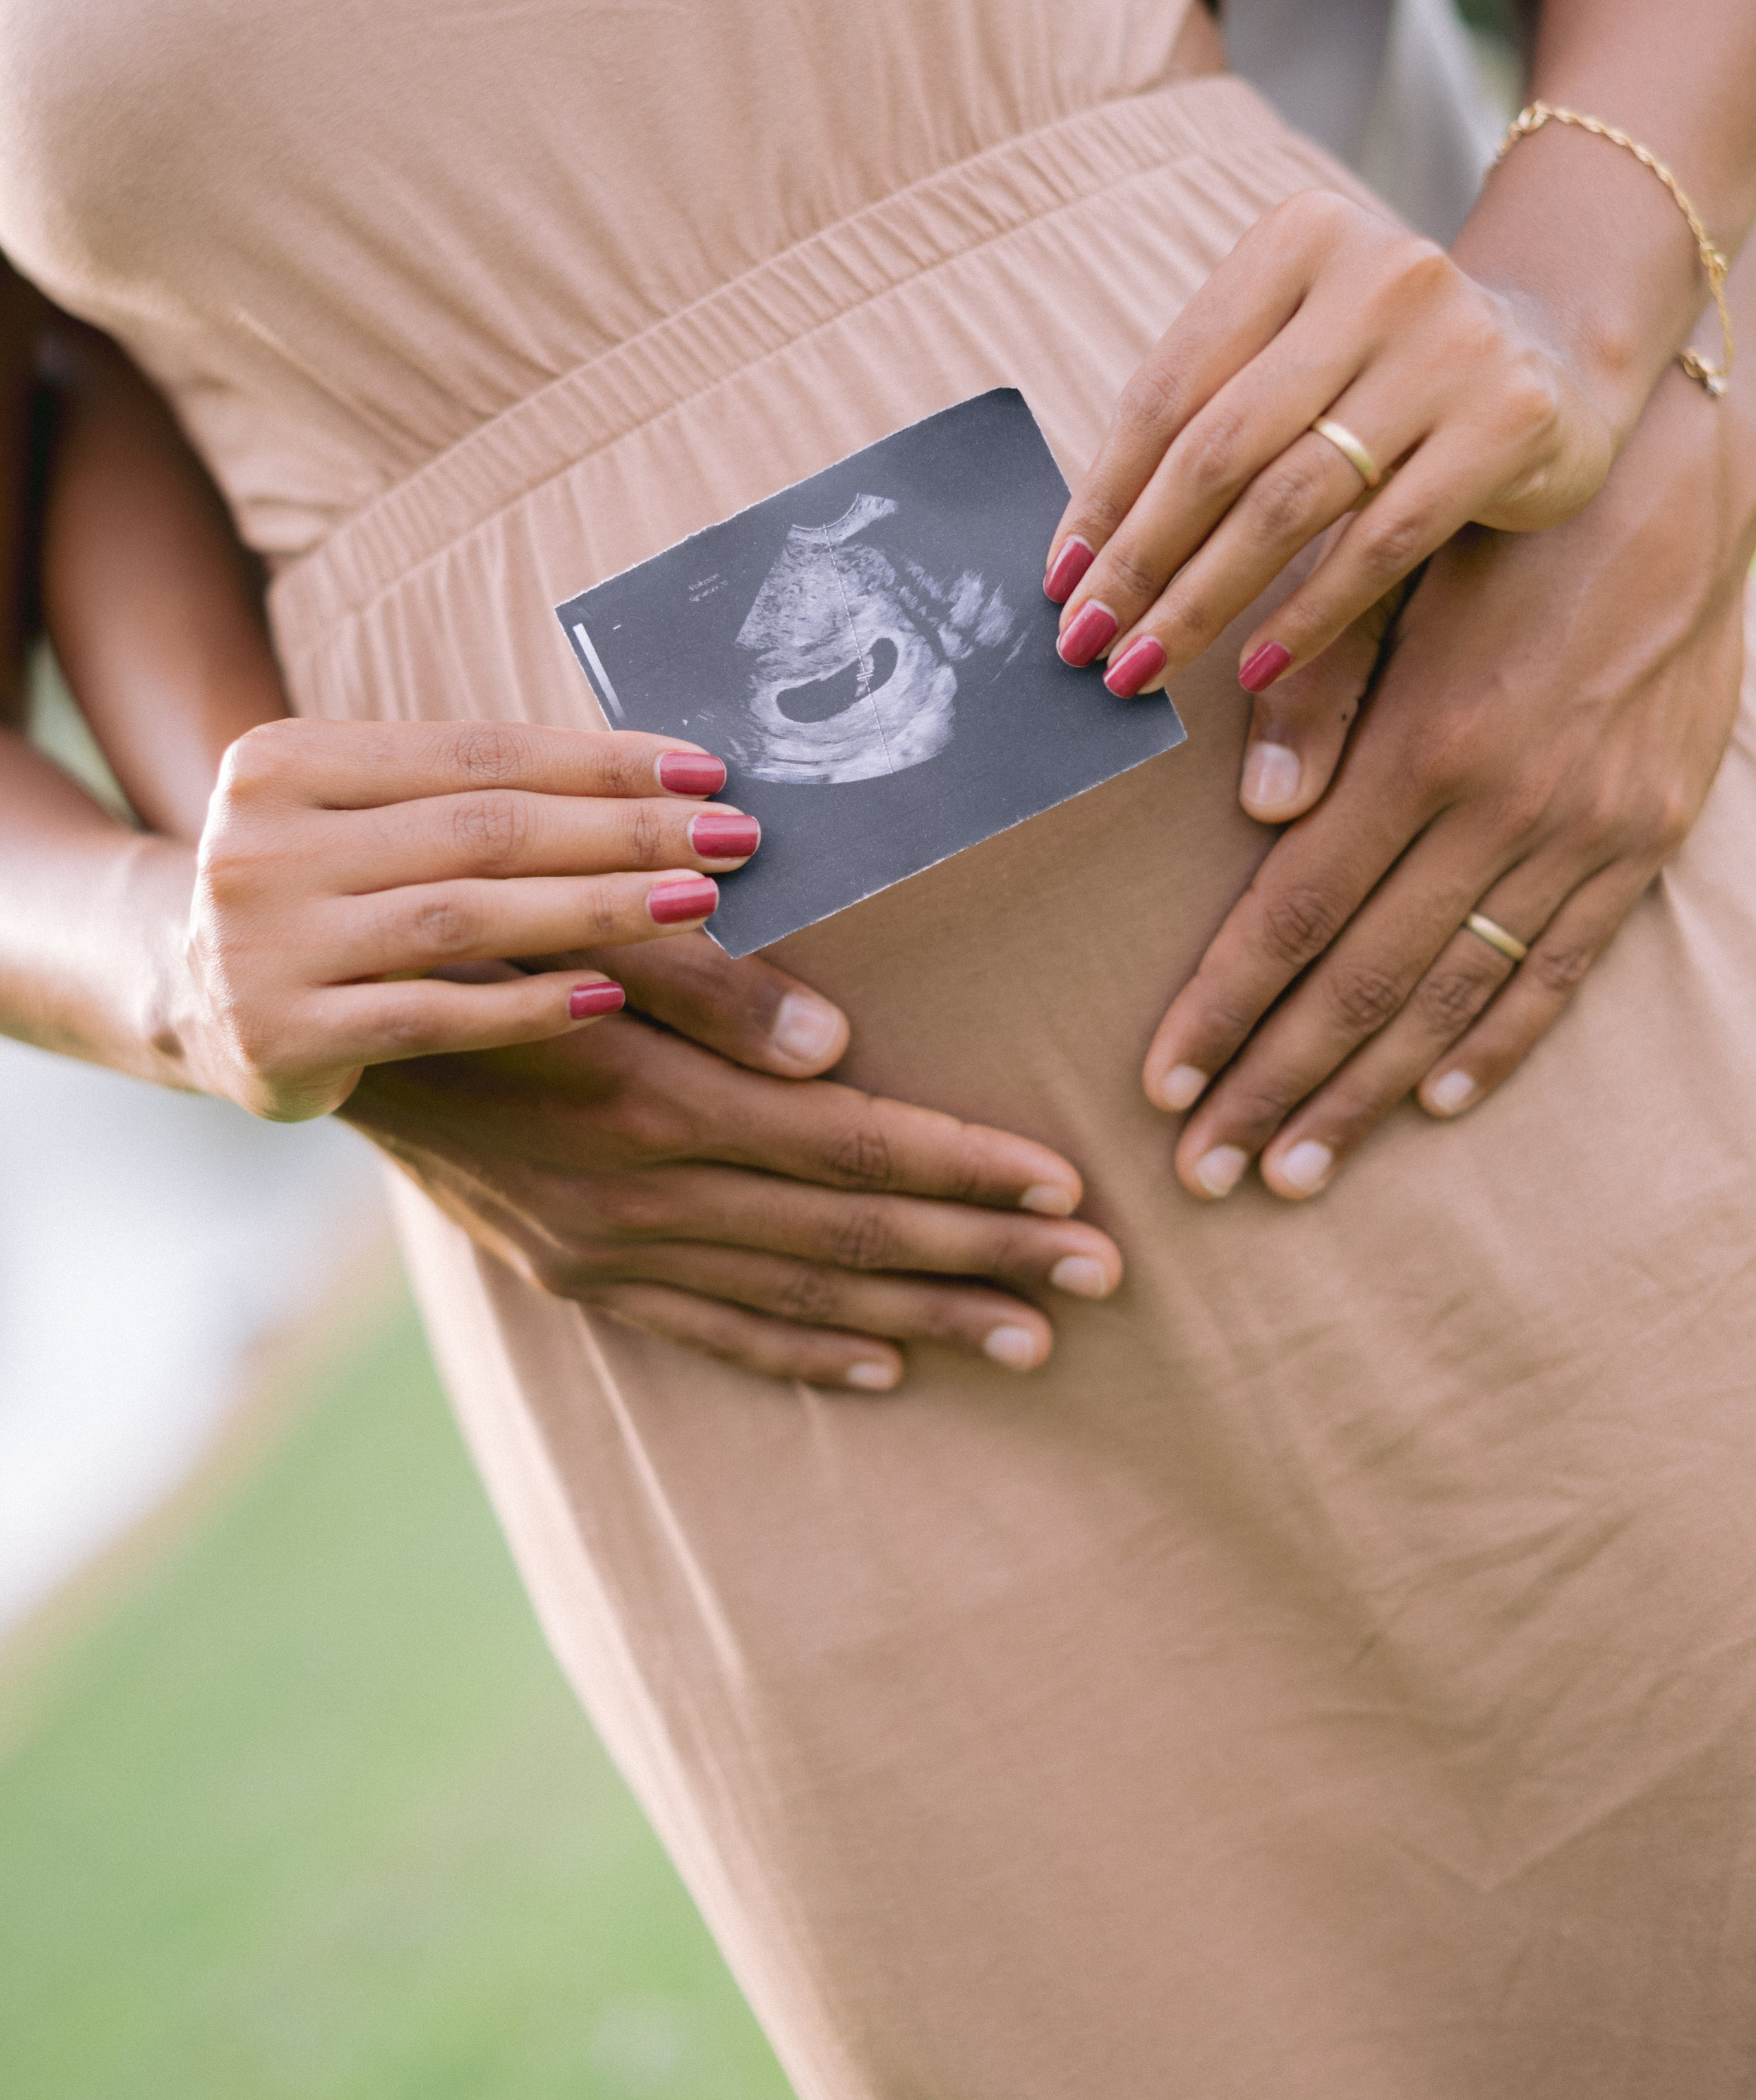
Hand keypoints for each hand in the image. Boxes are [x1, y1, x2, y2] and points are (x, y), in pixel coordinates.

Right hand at [175, 718, 767, 1119]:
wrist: (182, 994)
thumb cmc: (322, 885)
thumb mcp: (367, 816)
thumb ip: (477, 796)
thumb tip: (668, 781)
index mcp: (287, 760)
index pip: (476, 751)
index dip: (600, 760)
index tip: (708, 769)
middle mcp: (260, 844)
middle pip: (481, 829)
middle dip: (623, 830)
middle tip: (735, 836)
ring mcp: (264, 945)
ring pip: (463, 918)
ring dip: (596, 908)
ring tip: (699, 903)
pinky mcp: (281, 1037)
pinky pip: (432, 1016)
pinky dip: (529, 1005)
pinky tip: (612, 996)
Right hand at [348, 929, 1118, 1392]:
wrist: (350, 1042)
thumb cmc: (489, 954)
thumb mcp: (588, 940)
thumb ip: (713, 988)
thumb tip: (838, 1044)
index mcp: (662, 1105)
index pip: (855, 1147)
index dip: (967, 1169)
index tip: (1068, 1186)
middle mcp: (647, 1198)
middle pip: (852, 1233)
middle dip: (987, 1251)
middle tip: (1104, 1271)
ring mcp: (614, 1253)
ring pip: (801, 1297)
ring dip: (925, 1316)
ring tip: (1036, 1334)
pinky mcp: (582, 1277)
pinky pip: (716, 1334)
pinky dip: (806, 1354)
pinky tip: (884, 1366)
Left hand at [1044, 187, 1623, 699]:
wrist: (1550, 356)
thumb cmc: (1377, 373)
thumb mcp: (1292, 365)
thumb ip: (1204, 435)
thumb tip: (1086, 569)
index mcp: (1297, 241)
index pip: (1169, 387)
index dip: (1103, 494)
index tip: (1058, 580)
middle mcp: (1379, 276)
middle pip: (1218, 448)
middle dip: (1140, 560)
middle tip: (1087, 641)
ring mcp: (1451, 345)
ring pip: (1289, 501)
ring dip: (1203, 599)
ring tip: (1144, 666)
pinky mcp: (1507, 422)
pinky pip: (1378, 544)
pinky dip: (1306, 616)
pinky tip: (1253, 668)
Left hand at [1139, 350, 1754, 1198]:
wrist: (1679, 499)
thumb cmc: (1506, 533)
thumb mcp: (1399, 586)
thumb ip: (1323, 693)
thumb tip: (1257, 808)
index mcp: (1425, 745)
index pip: (1297, 912)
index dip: (1223, 1007)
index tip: (1161, 1083)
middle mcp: (1504, 809)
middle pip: (1366, 981)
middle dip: (1275, 1085)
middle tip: (1203, 1170)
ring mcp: (1583, 835)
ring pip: (1458, 996)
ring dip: (1369, 1092)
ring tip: (1296, 1169)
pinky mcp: (1642, 841)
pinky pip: (1561, 967)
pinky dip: (1500, 1042)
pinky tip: (1438, 1101)